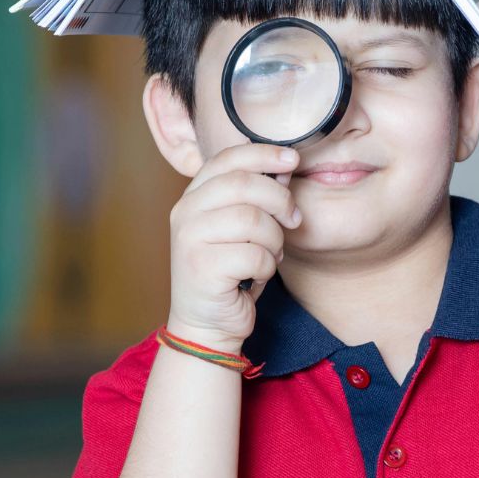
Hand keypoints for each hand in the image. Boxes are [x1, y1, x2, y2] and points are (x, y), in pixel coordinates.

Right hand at [165, 143, 302, 351]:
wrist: (206, 323)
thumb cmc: (229, 273)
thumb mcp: (241, 228)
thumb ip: (257, 197)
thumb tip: (285, 166)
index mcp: (193, 196)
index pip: (228, 159)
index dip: (263, 153)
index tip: (292, 158)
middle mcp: (185, 212)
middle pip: (244, 185)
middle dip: (280, 200)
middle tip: (294, 219)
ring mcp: (189, 240)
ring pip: (253, 220)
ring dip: (274, 240)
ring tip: (271, 254)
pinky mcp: (201, 268)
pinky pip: (254, 255)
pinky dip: (267, 266)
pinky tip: (258, 275)